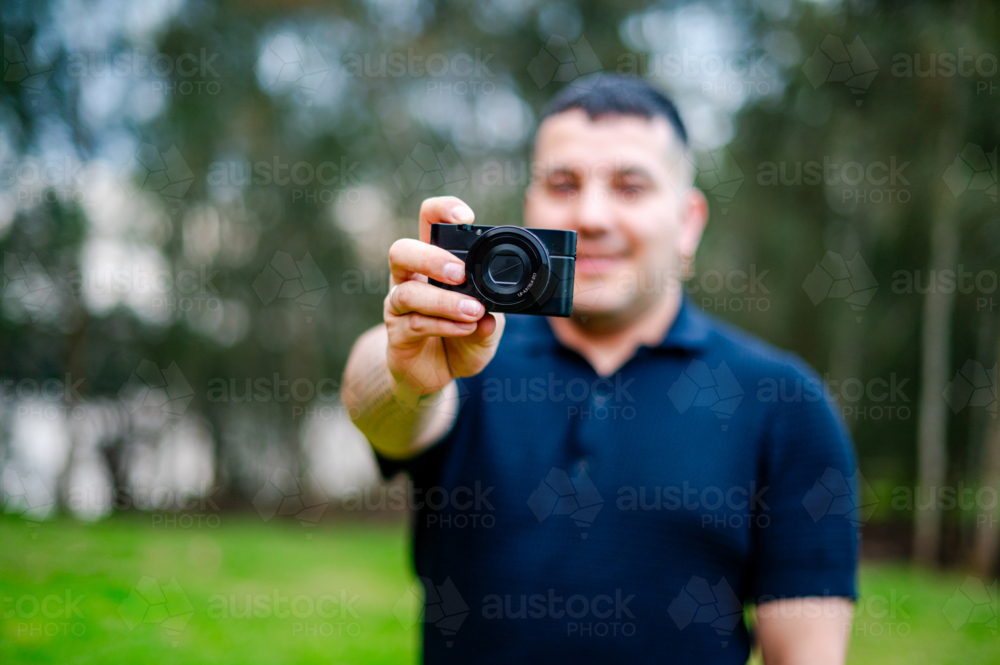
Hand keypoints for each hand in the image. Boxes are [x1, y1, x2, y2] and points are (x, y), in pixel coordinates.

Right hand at [384, 196, 504, 399]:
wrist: (435, 376)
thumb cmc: (460, 341)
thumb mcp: (486, 328)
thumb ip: (491, 319)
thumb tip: (492, 316)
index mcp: (432, 263)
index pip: (428, 223)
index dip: (441, 211)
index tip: (465, 216)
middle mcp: (409, 279)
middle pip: (402, 251)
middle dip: (431, 258)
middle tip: (460, 274)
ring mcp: (398, 306)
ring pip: (408, 292)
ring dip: (444, 301)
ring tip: (473, 311)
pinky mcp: (396, 334)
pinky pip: (414, 324)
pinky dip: (443, 325)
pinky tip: (465, 329)